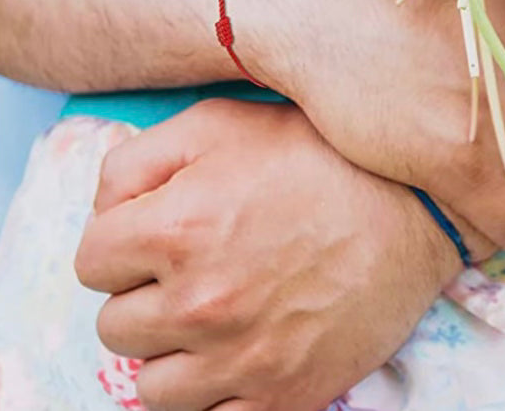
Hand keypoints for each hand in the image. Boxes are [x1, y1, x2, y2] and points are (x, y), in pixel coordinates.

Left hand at [74, 100, 479, 410]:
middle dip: (142, 292)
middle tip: (188, 267)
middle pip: (114, 324)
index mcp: (178, 229)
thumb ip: (137, 161)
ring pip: (150, 386)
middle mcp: (201, 302)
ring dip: (169, 350)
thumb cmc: (316, 153)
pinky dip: (211, 393)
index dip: (119, 241)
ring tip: (209, 313)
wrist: (415, 202)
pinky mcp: (284, 396)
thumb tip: (103, 210)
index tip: (154, 231)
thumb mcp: (219, 122)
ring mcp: (242, 358)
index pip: (90, 262)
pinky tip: (235, 351)